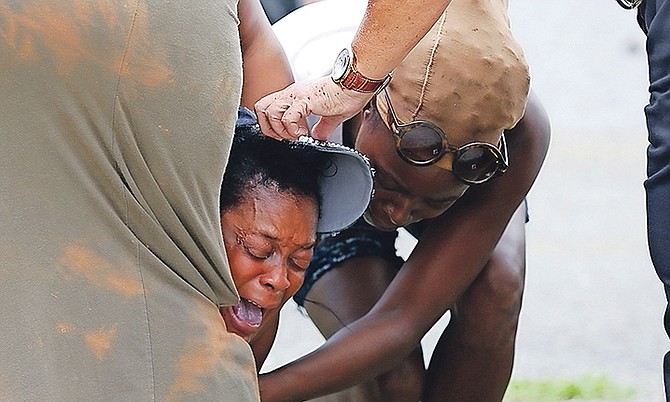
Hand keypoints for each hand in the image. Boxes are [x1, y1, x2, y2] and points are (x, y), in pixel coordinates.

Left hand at [254, 76, 372, 139]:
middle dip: (269, 128)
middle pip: (260, 108)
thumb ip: (322, 126)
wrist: (357, 83)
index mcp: (296, 95)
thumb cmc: (347, 94)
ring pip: (270, 112)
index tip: (286, 135)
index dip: (270, 125)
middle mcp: (292, 93)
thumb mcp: (332, 115)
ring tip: (297, 135)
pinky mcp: (305, 100)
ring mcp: (297, 95)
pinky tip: (305, 133)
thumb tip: (318, 136)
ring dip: (281, 130)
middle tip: (286, 137)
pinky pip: (288, 117)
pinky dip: (293, 129)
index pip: (267, 106)